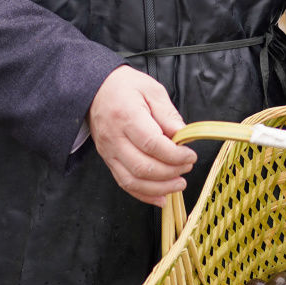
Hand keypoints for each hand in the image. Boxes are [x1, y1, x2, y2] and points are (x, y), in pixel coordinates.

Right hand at [88, 66, 192, 205]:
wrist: (95, 90)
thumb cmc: (125, 87)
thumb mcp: (151, 89)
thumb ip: (167, 114)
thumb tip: (183, 137)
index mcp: (126, 116)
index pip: (151, 144)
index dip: (174, 155)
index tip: (190, 154)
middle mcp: (115, 138)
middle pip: (143, 166)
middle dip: (170, 172)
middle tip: (187, 166)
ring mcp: (109, 152)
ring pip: (133, 180)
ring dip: (159, 188)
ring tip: (179, 183)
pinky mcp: (108, 160)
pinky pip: (125, 184)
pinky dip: (144, 195)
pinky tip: (161, 197)